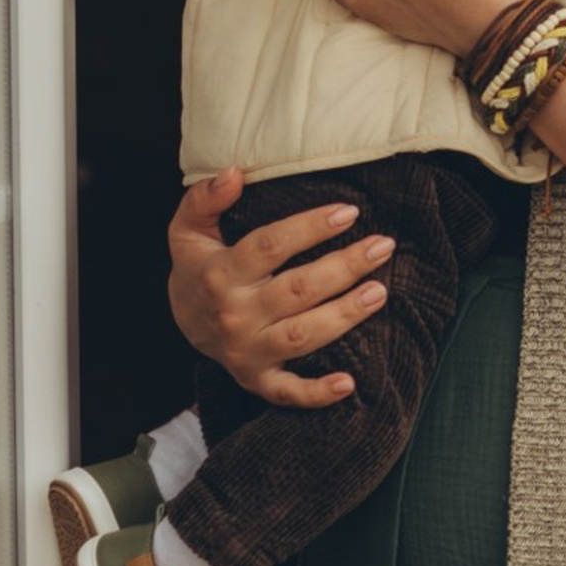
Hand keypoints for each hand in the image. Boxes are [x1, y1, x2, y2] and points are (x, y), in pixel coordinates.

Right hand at [165, 168, 391, 406]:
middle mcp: (236, 315)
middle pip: (297, 290)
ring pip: (302, 336)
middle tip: (383, 246)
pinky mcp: (257, 379)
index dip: (310, 228)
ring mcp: (247, 351)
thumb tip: (234, 173)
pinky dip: (317, 393)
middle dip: (343, 267)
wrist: (183, 320)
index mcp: (221, 274)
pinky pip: (287, 393)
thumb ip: (205, 199)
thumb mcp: (189, 229)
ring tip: (380, 291)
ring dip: (344, 316)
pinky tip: (350, 383)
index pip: (270, 247)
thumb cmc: (200, 266)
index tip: (349, 212)